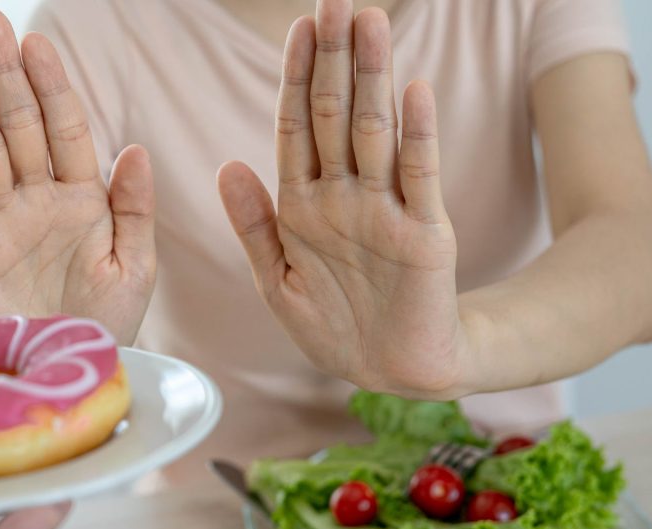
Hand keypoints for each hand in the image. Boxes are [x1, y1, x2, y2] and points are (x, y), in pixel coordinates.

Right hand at [0, 8, 155, 344]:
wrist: (68, 373)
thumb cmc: (105, 323)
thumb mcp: (134, 266)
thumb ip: (134, 208)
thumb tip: (134, 149)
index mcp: (82, 199)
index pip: (66, 130)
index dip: (52, 87)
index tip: (36, 44)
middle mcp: (37, 202)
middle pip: (19, 128)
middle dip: (5, 76)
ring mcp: (0, 225)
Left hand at [218, 1, 468, 398]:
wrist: (388, 369)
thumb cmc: (331, 326)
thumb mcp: (276, 279)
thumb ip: (254, 224)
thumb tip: (226, 165)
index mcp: (303, 204)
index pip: (297, 126)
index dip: (296, 78)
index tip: (297, 29)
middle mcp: (344, 195)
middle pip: (336, 114)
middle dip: (333, 59)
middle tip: (334, 2)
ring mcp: (386, 209)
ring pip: (375, 131)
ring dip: (371, 77)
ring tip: (368, 22)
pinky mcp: (425, 232)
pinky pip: (419, 175)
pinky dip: (416, 134)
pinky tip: (412, 89)